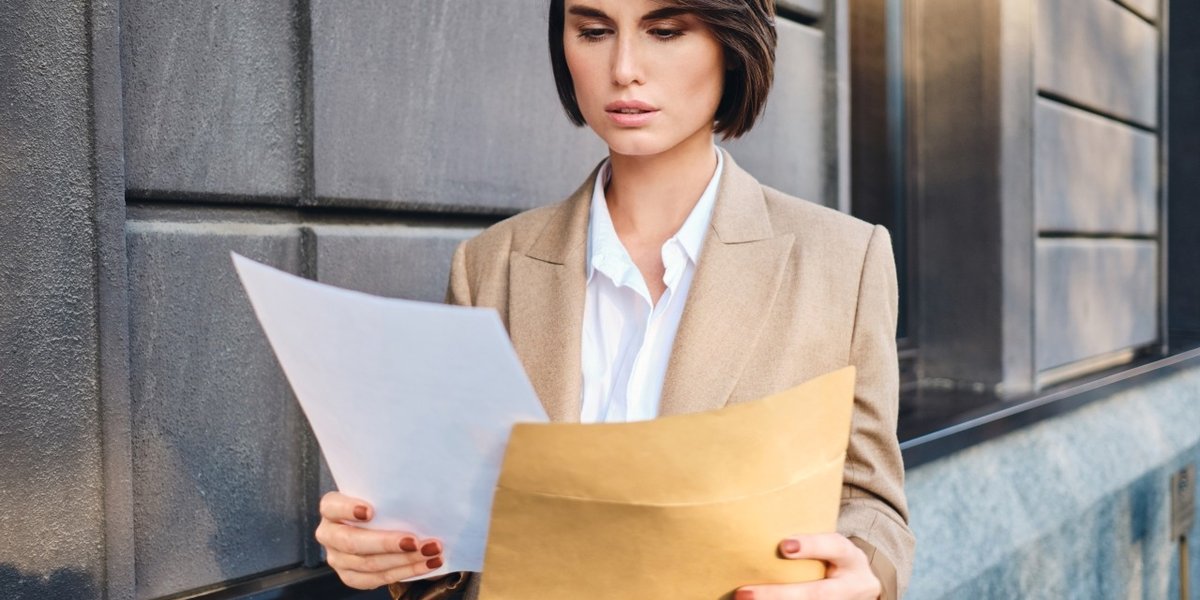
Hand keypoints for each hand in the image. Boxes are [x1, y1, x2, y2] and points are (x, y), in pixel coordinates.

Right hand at [315, 491, 445, 588]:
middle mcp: (329, 534)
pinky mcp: (350, 576)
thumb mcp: (378, 495)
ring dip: (404, 560)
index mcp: (331, 509)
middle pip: (352, 542)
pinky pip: (377, 579)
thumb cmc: (380, 505)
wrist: (374, 524)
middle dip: (386, 543)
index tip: (369, 511)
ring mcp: (337, 558)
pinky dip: (406, 572)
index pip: (332, 507)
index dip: (348, 509)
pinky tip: (426, 564)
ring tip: (430, 552)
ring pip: (368, 564)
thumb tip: (419, 495)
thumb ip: (386, 496)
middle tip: (414, 542)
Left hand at [734, 533, 880, 599]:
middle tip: (745, 592)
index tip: (784, 546)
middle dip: (780, 595)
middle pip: (818, 594)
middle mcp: (850, 586)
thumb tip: (757, 528)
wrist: (858, 585)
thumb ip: (806, 541)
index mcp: (850, 558)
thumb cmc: (833, 558)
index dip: (811, 547)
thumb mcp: (830, 546)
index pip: (835, 547)